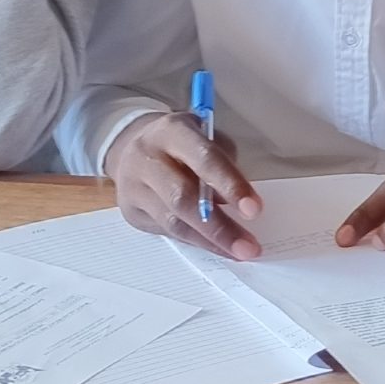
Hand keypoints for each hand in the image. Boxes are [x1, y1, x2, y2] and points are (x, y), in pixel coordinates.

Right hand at [105, 111, 264, 258]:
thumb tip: (240, 204)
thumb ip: (223, 165)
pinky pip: (166, 231)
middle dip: (220, 225)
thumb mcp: (206, 138)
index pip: (204, 159)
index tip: (254, 209)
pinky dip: (195, 241)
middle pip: (183, 196)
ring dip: (209, 241)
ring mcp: (134, 186)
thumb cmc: (181, 143)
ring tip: (238, 252)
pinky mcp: (130, 211)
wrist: (133, 147)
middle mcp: (147, 157)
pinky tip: (216, 247)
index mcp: (172, 131)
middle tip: (248, 246)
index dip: (230, 185)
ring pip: (172, 221)